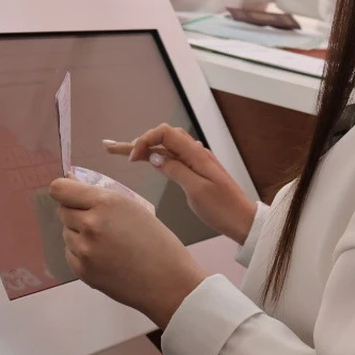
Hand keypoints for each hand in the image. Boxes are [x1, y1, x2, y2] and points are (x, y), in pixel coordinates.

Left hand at [50, 178, 206, 327]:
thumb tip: (70, 181)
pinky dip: (81, 253)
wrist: (169, 283)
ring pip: (66, 233)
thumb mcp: (133, 208)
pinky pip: (70, 253)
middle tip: (100, 221)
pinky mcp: (82, 271)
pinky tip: (104, 257)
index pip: (60, 189)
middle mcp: (90, 224)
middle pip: (62, 211)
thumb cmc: (158, 242)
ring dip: (79, 233)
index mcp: (105, 203)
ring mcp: (84, 250)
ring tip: (107, 242)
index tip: (70, 193)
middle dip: (76, 212)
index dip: (64, 189)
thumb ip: (99, 196)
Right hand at [104, 124, 255, 244]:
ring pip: (165, 146)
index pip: (165, 133)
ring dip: (143, 147)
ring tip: (120, 151)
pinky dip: (154, 155)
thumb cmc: (223, 209)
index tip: (133, 160)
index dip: (145, 140)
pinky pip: (171, 157)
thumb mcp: (197, 191)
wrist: (244, 221)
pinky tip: (145, 159)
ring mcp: (195, 161)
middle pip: (162, 137)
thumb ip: (175, 170)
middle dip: (137, 141)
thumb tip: (154, 156)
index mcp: (196, 154)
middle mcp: (195, 153)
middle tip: (110, 148)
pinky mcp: (195, 171)